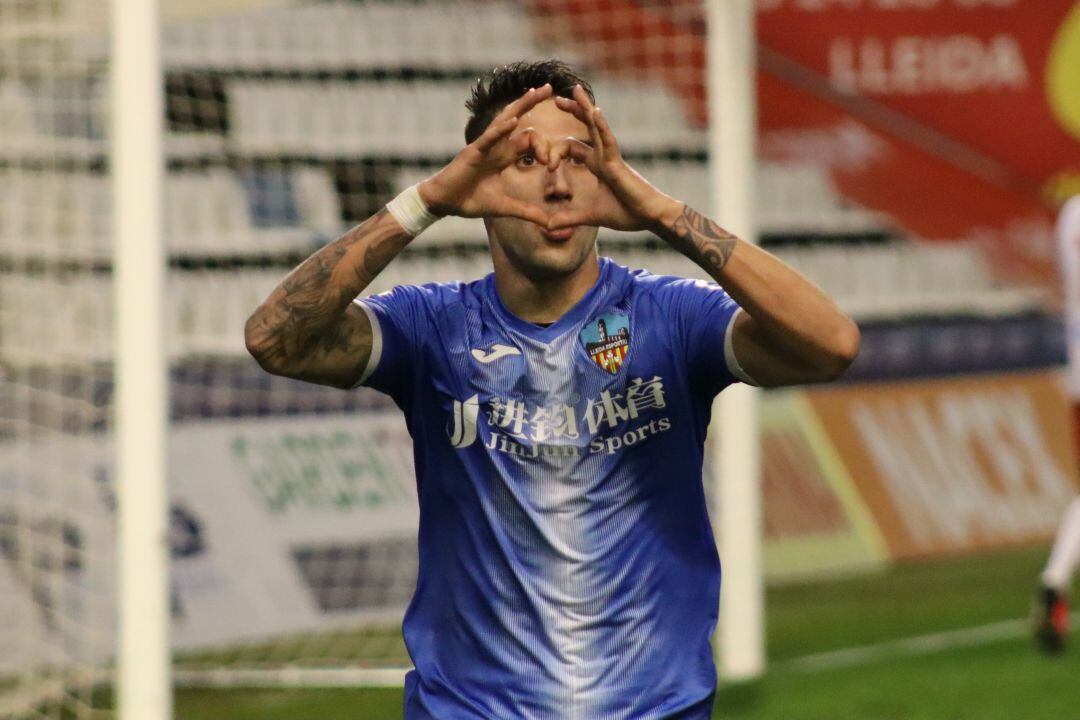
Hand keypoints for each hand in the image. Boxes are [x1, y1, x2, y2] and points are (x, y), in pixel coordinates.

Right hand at [418, 84, 555, 226]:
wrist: (444, 203)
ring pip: (504, 120)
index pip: (529, 140)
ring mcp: (484, 146)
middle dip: (532, 102)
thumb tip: (551, 224)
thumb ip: (528, 212)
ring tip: (535, 91)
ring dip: (520, 105)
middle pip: (517, 118)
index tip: (551, 165)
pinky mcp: (472, 152)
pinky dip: (500, 130)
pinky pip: (488, 138)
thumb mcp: (505, 207)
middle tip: (550, 88)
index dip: (544, 148)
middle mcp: (496, 146)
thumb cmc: (470, 200)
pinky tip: (513, 122)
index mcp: (504, 156)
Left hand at [549, 85, 681, 232]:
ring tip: (575, 90)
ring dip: (585, 107)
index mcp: (597, 165)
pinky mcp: (617, 162)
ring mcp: (611, 156)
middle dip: (572, 111)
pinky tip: (594, 110)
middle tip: (555, 98)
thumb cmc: (627, 213)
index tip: (547, 164)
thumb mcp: (590, 216)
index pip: (573, 147)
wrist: (650, 217)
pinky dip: (601, 126)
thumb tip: (547, 226)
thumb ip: (569, 218)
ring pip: (596, 126)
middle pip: (586, 127)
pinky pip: (608, 139)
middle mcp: (603, 156)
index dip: (556, 151)